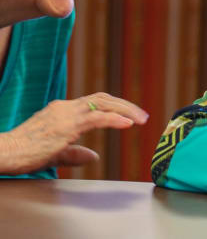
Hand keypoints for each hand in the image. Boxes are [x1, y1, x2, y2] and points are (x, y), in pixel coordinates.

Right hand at [0, 92, 147, 174]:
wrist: (4, 152)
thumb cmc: (25, 153)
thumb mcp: (55, 152)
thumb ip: (76, 153)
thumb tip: (94, 157)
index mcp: (64, 109)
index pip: (96, 101)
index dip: (115, 106)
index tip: (130, 114)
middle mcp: (67, 107)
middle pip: (103, 98)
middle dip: (125, 105)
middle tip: (143, 115)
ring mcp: (67, 113)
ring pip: (103, 104)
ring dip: (126, 110)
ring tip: (141, 118)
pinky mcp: (66, 125)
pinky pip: (96, 118)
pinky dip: (114, 119)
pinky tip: (127, 123)